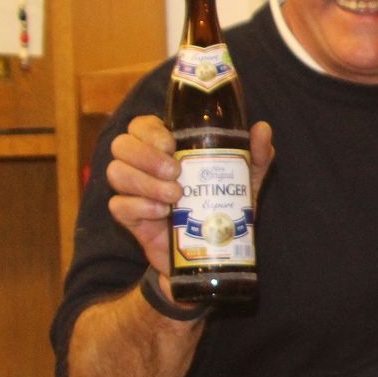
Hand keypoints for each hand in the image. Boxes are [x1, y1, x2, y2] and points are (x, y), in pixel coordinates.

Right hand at [106, 114, 274, 273]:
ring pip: (116, 173)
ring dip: (143, 181)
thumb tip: (261, 129)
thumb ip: (255, 154)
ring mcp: (135, 192)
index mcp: (166, 148)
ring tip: (176, 194)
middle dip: (145, 155)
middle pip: (121, 145)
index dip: (150, 131)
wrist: (215, 250)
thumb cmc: (225, 205)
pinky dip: (139, 206)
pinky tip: (162, 212)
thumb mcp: (246, 179)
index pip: (141, 126)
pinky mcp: (131, 220)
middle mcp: (144, 166)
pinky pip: (118, 206)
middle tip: (176, 171)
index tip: (172, 144)